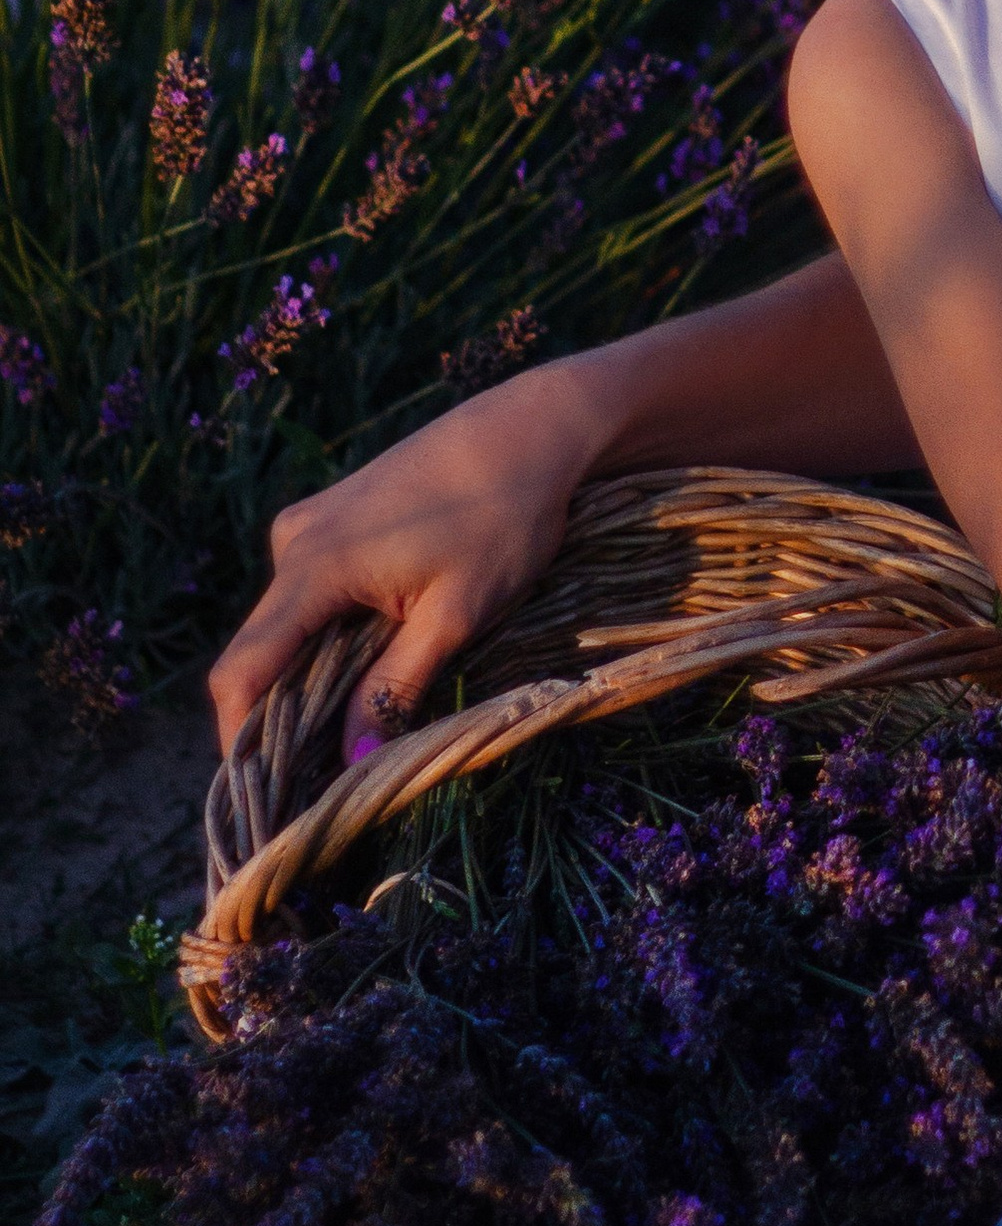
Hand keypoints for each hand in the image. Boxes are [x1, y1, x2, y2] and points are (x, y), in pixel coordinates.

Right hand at [205, 369, 598, 759]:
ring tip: (352, 728)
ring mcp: (313, 522)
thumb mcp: (457, 614)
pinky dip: (330, 633)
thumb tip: (350, 762)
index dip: (242, 742)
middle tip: (319, 780)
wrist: (535, 426)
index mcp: (314, 566)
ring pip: (289, 623)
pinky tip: (373, 661)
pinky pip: (312, 592)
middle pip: (261, 651)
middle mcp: (296, 541)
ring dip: (312, 674)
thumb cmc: (504, 514)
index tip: (267, 799)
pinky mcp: (336, 515)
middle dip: (283, 717)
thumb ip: (395, 687)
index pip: (243, 672)